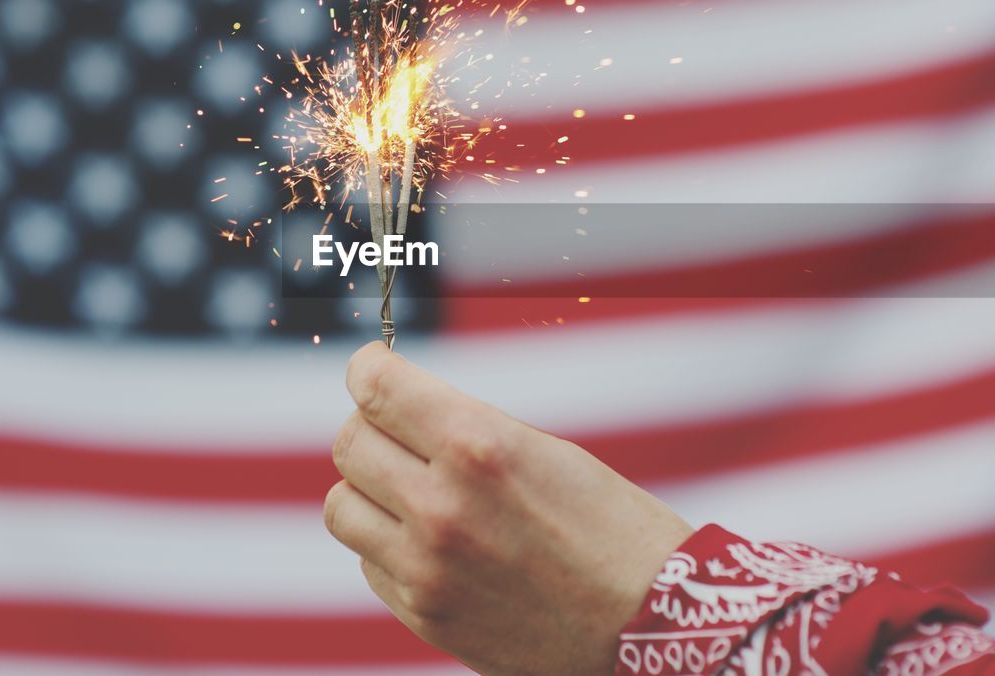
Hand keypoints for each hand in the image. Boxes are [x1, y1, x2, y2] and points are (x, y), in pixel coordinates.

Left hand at [324, 342, 693, 674]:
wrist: (651, 627)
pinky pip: (369, 563)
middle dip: (371, 426)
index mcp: (479, 448)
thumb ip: (465, 429)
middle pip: (350, 442)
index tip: (372, 368)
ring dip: (369, 490)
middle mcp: (442, 506)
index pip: (377, 388)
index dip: (368, 368)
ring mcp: (428, 569)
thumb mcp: (546, 452)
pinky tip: (433, 544)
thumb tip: (400, 410)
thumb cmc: (615, 528)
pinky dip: (389, 546)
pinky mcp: (426, 616)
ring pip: (343, 506)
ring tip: (410, 491)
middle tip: (400, 431)